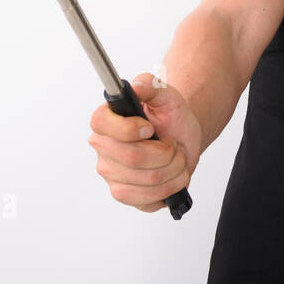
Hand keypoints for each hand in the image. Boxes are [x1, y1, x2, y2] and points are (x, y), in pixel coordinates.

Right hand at [87, 72, 201, 212]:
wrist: (182, 138)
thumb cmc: (170, 117)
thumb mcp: (166, 95)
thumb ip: (151, 85)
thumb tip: (137, 85)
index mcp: (106, 121)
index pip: (102, 125)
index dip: (130, 129)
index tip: (149, 127)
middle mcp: (103, 149)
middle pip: (133, 157)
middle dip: (165, 151)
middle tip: (172, 144)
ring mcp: (112, 175)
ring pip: (147, 180)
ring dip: (173, 169)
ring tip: (176, 158)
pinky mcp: (125, 195)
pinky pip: (148, 199)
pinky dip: (171, 187)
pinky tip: (173, 175)